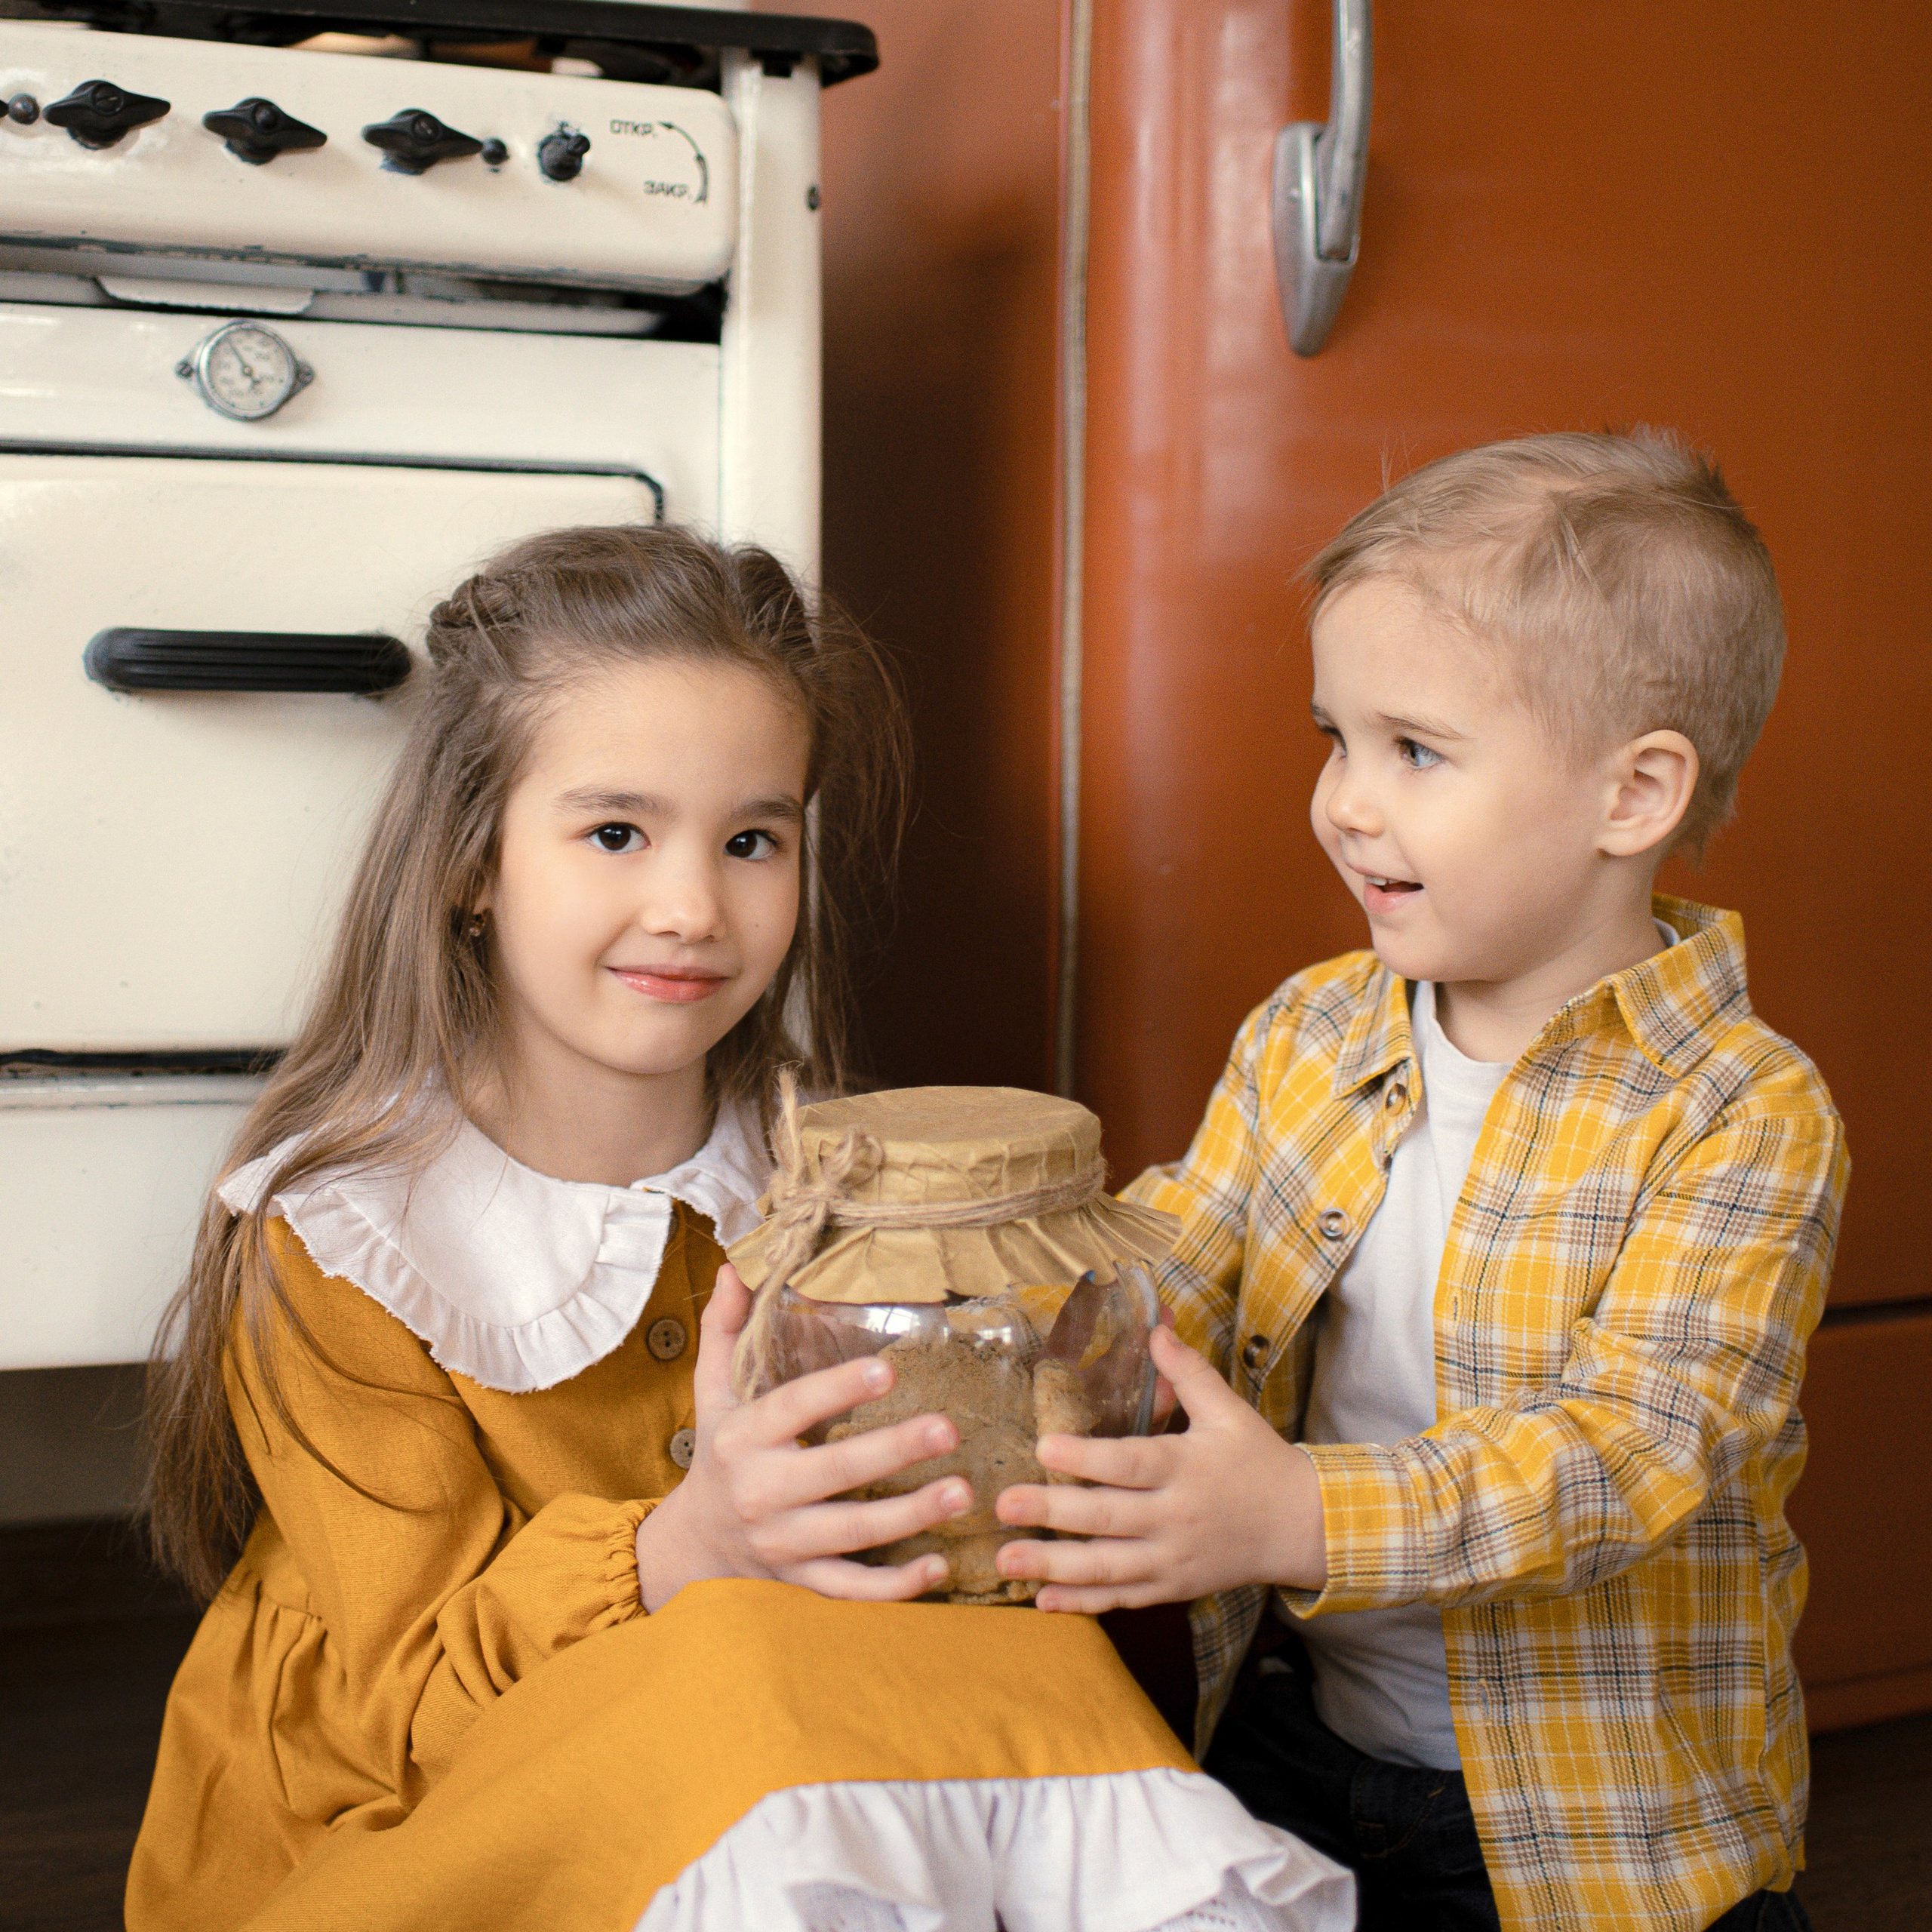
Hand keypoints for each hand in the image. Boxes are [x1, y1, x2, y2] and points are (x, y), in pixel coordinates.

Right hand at [635, 1265, 972, 1609]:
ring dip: (911, 1517)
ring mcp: (784, 1544)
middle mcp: (761, 1493)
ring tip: (963, 1491)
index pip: (792, 1409)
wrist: (694, 1545)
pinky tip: (941, 1565)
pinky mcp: (802, 1583)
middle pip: (832, 1473)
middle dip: (893, 1452)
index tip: (888, 1369)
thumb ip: (726, 1331)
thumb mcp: (713, 1393)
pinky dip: (895, 1587)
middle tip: (949, 1428)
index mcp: (743, 1439)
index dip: (838, 1390)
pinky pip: (852, 1589)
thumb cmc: (719, 1454)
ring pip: (852, 1534)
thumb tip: (736, 1266)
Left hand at [992, 1323, 1327, 1613]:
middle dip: (1052, 1513)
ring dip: (1054, 1566)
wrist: (1302, 1527)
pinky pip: (1123, 1598)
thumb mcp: (1230, 1410)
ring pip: (1108, 1567)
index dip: (1087, 1458)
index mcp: (1187, 1467)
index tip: (1043, 1447)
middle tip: (1004, 1505)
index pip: (1131, 1464)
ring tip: (1006, 1561)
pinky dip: (1084, 1603)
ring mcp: (1173, 1559)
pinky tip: (1042, 1601)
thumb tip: (1154, 1327)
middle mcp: (1176, 1517)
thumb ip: (1188, 1372)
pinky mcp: (1172, 1588)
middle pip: (1108, 1517)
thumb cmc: (1259, 1461)